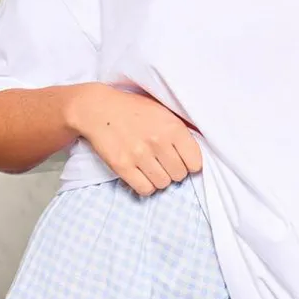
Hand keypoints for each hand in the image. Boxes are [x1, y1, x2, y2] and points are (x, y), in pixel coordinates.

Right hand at [66, 84, 202, 195]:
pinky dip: (145, 186)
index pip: (195, 163)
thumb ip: (181, 129)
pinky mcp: (122, 166)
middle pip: (179, 176)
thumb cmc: (134, 110)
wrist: (98, 109)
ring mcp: (139, 155)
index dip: (189, 164)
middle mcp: (158, 142)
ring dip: (159, 179)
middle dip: (173, 171)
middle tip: (163, 162)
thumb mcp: (163, 111)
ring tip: (151, 167)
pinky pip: (144, 189)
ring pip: (163, 184)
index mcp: (173, 127)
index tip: (182, 160)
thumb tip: (200, 149)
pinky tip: (141, 174)